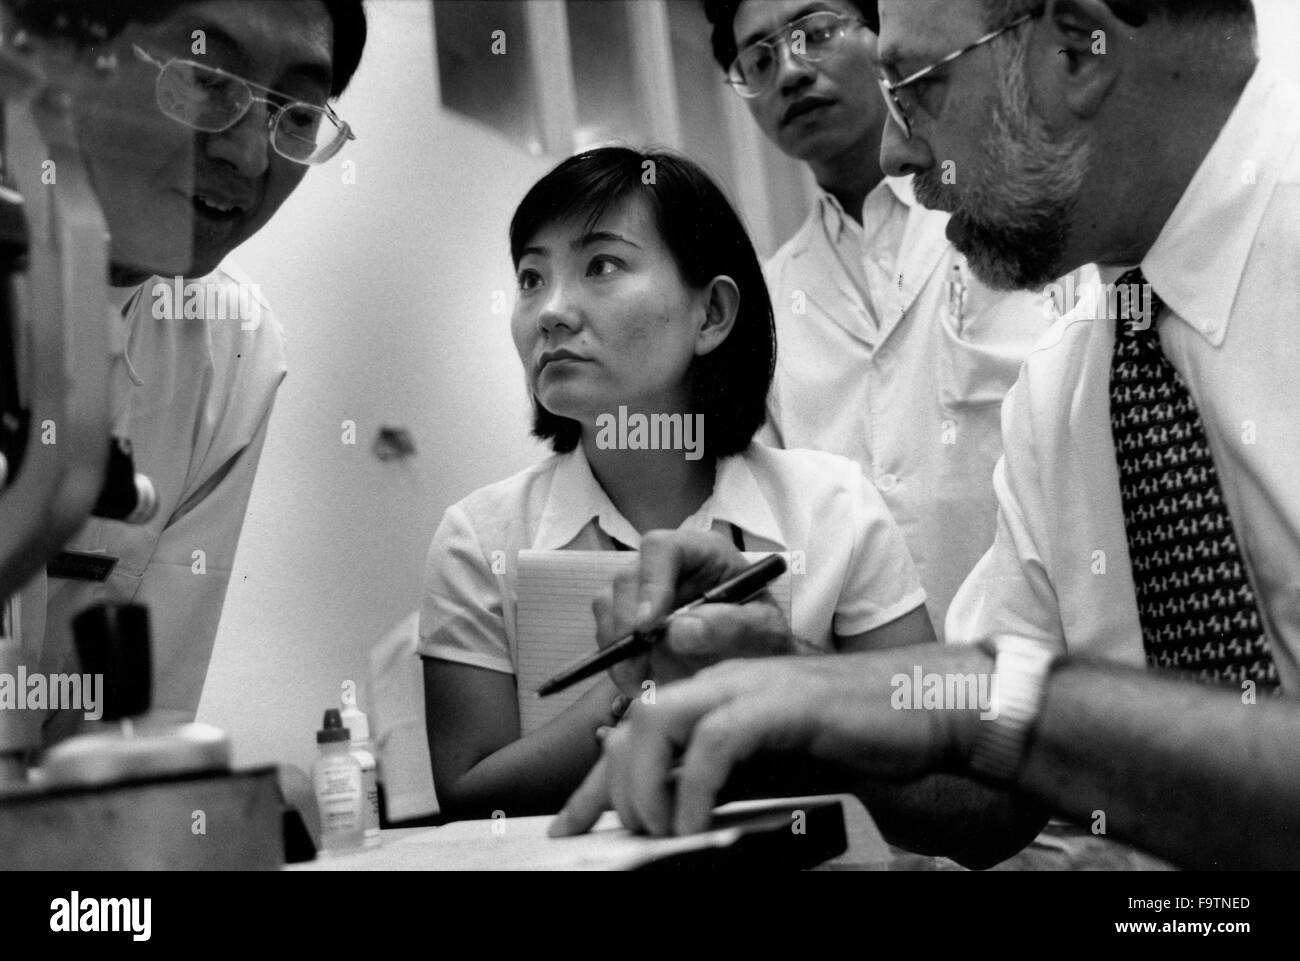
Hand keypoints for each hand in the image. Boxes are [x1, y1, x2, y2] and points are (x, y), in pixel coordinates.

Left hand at [549, 644, 991, 837]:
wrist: (927, 705)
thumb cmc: (854, 733)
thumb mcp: (776, 758)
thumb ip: (724, 771)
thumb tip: (672, 803)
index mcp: (718, 689)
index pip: (638, 728)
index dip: (597, 780)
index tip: (569, 828)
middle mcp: (725, 679)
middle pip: (635, 722)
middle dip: (610, 786)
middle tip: (617, 838)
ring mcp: (753, 686)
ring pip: (661, 722)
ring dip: (646, 786)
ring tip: (657, 833)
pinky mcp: (784, 704)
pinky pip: (717, 743)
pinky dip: (694, 788)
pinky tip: (696, 824)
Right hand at [591, 530, 795, 699]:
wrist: (756, 662)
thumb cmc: (765, 639)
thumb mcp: (765, 632)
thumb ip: (731, 626)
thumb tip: (677, 631)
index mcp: (704, 552)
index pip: (662, 548)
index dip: (650, 583)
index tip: (648, 626)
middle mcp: (669, 564)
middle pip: (628, 577)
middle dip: (627, 625)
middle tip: (639, 667)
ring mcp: (646, 588)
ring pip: (608, 602)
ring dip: (616, 644)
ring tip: (639, 680)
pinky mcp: (631, 615)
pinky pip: (606, 628)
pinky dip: (615, 657)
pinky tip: (636, 679)